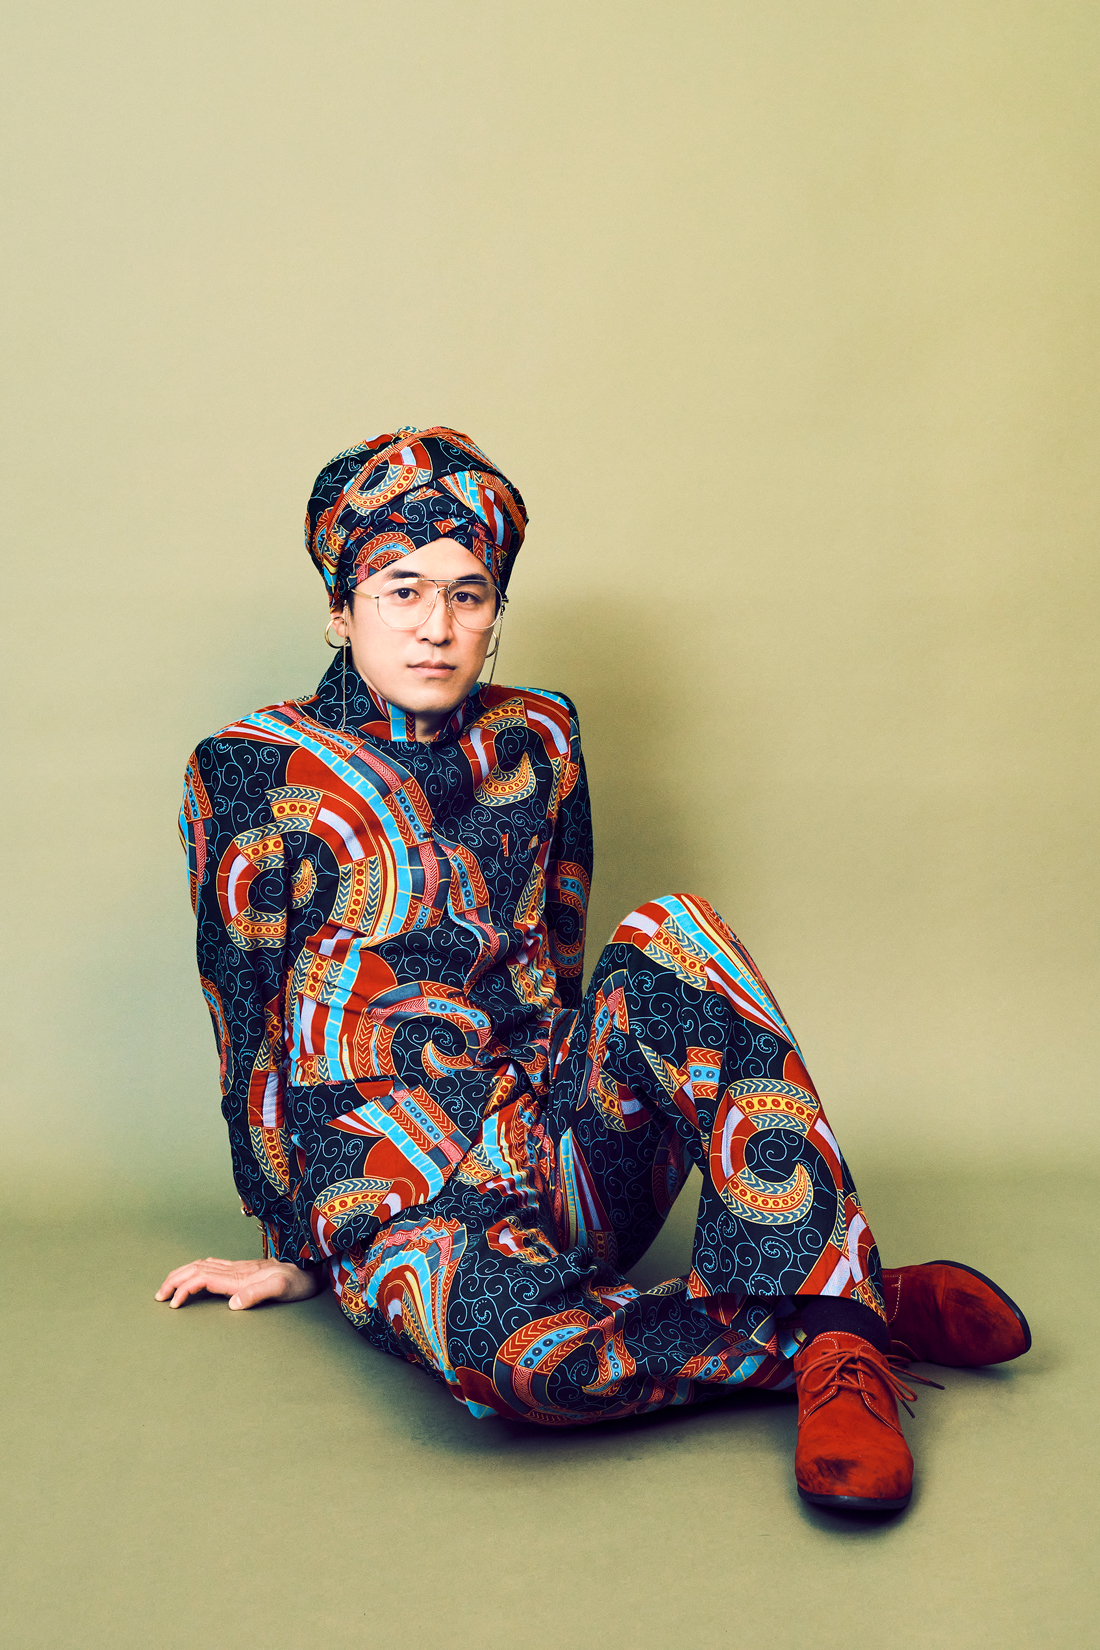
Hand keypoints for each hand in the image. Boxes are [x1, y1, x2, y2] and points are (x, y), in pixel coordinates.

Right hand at [155, 1256, 322, 1309]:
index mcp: (239, 1276)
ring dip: (181, 1274)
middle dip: (175, 1280)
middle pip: (196, 1268)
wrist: (311, 1269)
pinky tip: (193, 1275)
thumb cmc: (298, 1281)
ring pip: (201, 1265)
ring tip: (168, 1288)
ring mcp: (238, 1268)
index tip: (173, 1304)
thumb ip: (258, 1294)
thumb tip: (232, 1304)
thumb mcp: (282, 1290)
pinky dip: (194, 1270)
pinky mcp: (242, 1269)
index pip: (203, 1277)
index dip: (184, 1289)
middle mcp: (236, 1269)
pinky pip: (211, 1265)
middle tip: (159, 1296)